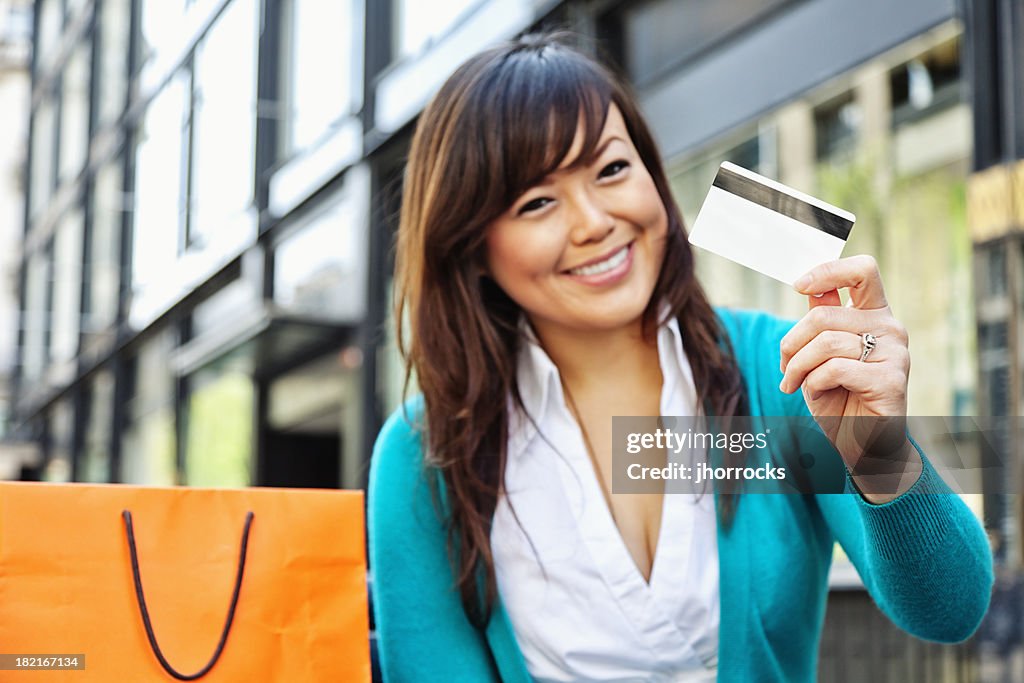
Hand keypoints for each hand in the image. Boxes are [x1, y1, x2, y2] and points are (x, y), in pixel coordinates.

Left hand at [778, 255, 920, 501]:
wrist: (862, 443)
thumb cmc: (840, 397)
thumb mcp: (821, 354)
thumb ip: (822, 320)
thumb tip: (811, 289)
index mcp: (875, 315)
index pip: (863, 271)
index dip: (827, 271)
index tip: (798, 286)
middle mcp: (890, 329)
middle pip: (824, 316)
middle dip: (791, 343)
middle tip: (784, 368)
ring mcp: (895, 354)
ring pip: (825, 343)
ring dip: (797, 366)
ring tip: (792, 383)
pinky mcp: (890, 381)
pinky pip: (835, 369)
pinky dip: (813, 381)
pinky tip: (813, 393)